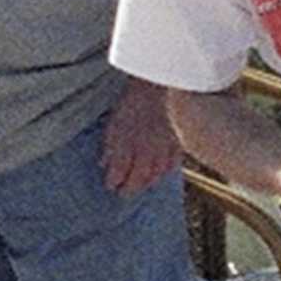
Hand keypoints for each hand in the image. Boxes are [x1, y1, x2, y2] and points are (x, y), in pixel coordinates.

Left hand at [101, 76, 183, 193]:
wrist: (157, 86)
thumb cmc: (132, 102)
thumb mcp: (114, 122)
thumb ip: (110, 145)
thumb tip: (103, 163)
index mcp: (126, 147)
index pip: (119, 174)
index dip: (114, 182)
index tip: (110, 186)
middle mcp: (145, 153)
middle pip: (138, 179)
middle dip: (130, 188)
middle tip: (124, 193)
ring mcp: (162, 151)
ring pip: (155, 175)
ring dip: (147, 183)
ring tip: (141, 186)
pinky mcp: (176, 145)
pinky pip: (171, 165)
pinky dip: (164, 172)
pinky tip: (160, 173)